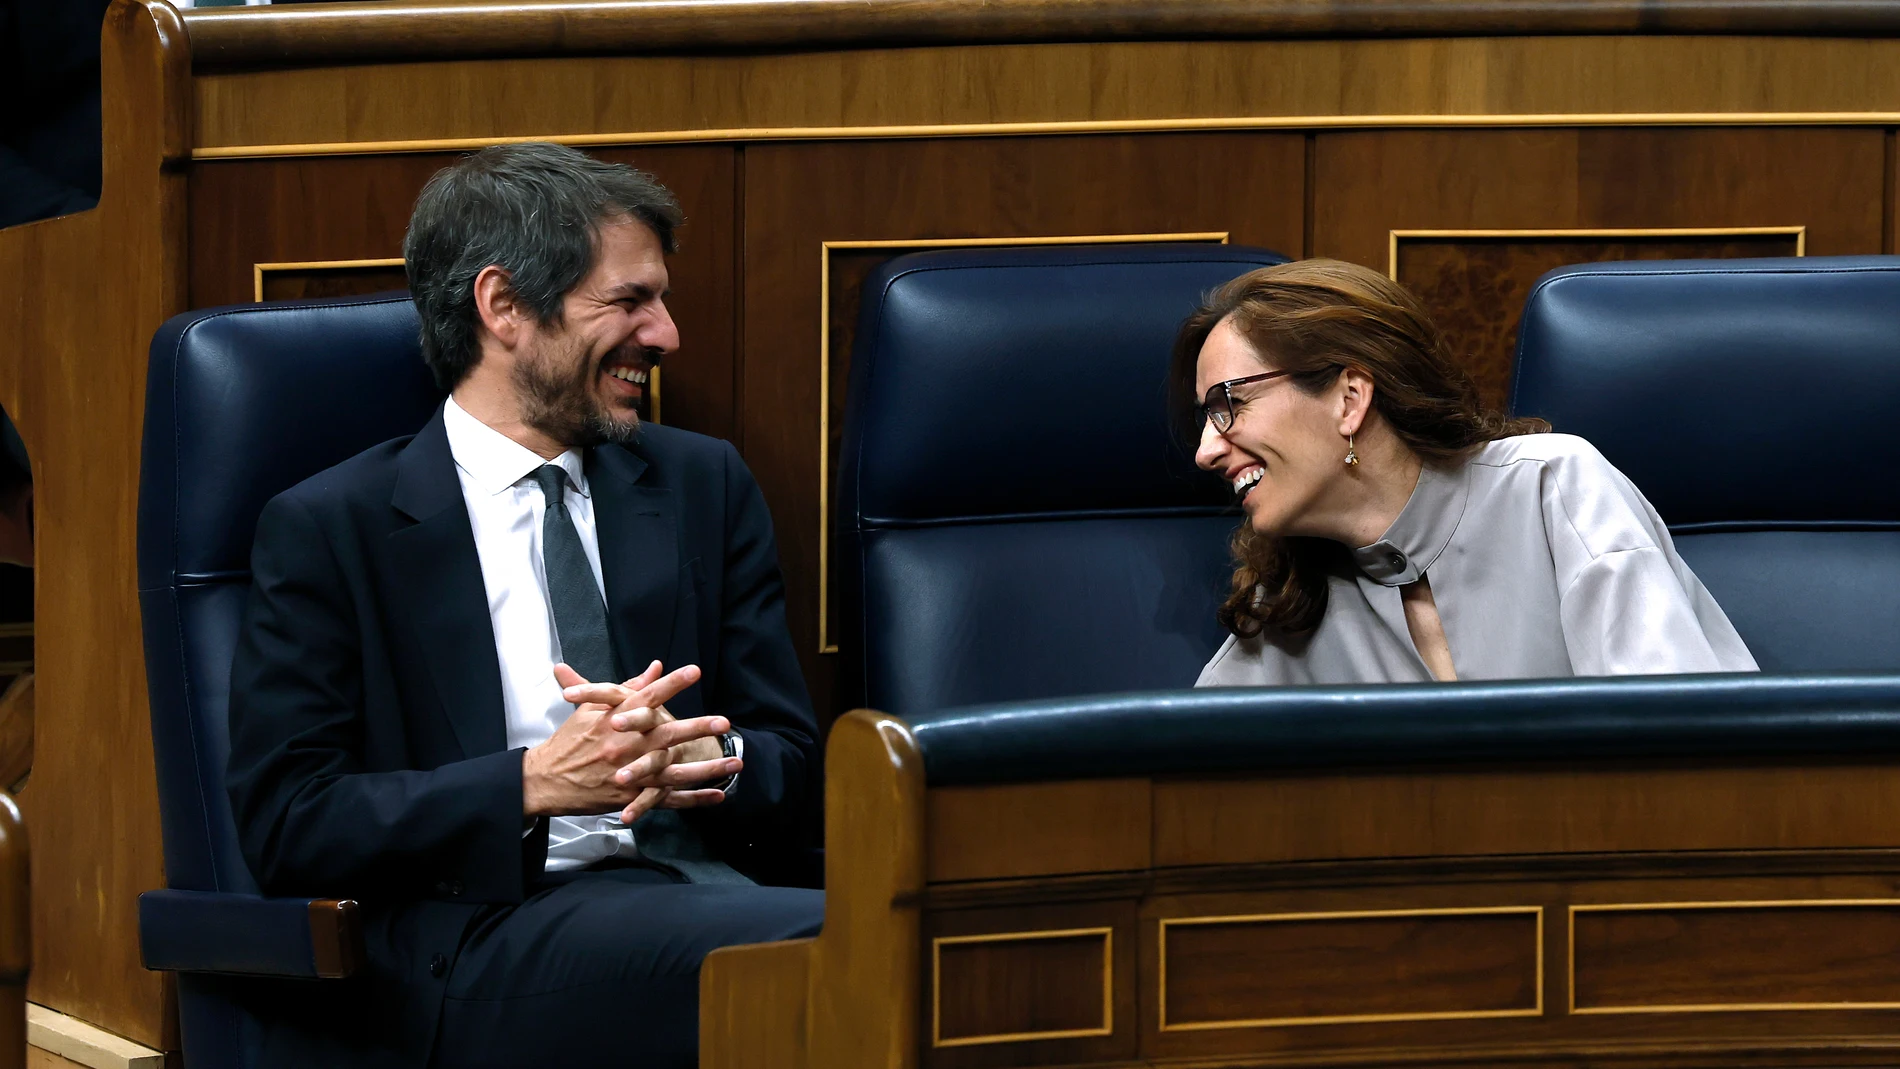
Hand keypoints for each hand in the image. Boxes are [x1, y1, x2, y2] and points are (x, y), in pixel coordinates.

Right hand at [521, 662, 738, 820]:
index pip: (647, 697)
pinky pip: (668, 800)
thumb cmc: (570, 740)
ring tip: (735, 762)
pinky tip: (718, 795)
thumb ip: (627, 688)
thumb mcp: (592, 708)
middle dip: (697, 728)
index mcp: (616, 720)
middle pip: (666, 735)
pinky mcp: (631, 796)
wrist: (545, 779)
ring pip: (675, 772)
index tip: (694, 671)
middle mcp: (625, 746)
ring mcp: (630, 773)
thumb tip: (656, 667)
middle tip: (723, 723)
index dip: (671, 683)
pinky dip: (694, 799)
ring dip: (707, 768)